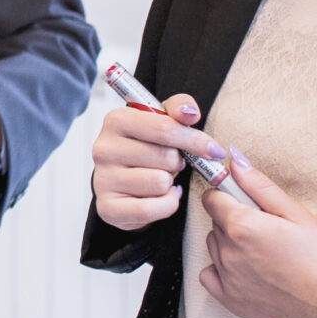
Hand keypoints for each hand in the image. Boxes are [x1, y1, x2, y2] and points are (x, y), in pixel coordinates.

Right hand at [90, 94, 216, 230]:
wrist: (123, 181)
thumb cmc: (146, 148)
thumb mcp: (162, 121)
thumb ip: (179, 108)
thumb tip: (190, 112)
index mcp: (116, 120)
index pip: (166, 128)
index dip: (196, 141)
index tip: (213, 150)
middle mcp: (103, 148)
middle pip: (166, 157)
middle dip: (178, 163)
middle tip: (170, 164)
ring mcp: (102, 179)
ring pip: (160, 183)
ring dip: (170, 184)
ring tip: (160, 179)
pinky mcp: (107, 208)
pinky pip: (151, 209)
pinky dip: (165, 205)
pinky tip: (160, 197)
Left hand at [198, 153, 316, 317]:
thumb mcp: (297, 213)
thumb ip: (260, 186)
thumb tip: (235, 163)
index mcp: (241, 226)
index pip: (212, 198)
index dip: (228, 195)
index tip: (243, 201)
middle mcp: (228, 252)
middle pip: (215, 223)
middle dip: (233, 220)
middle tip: (267, 230)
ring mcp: (227, 279)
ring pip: (214, 248)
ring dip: (230, 245)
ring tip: (264, 253)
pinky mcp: (232, 302)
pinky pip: (210, 277)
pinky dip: (221, 271)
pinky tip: (246, 272)